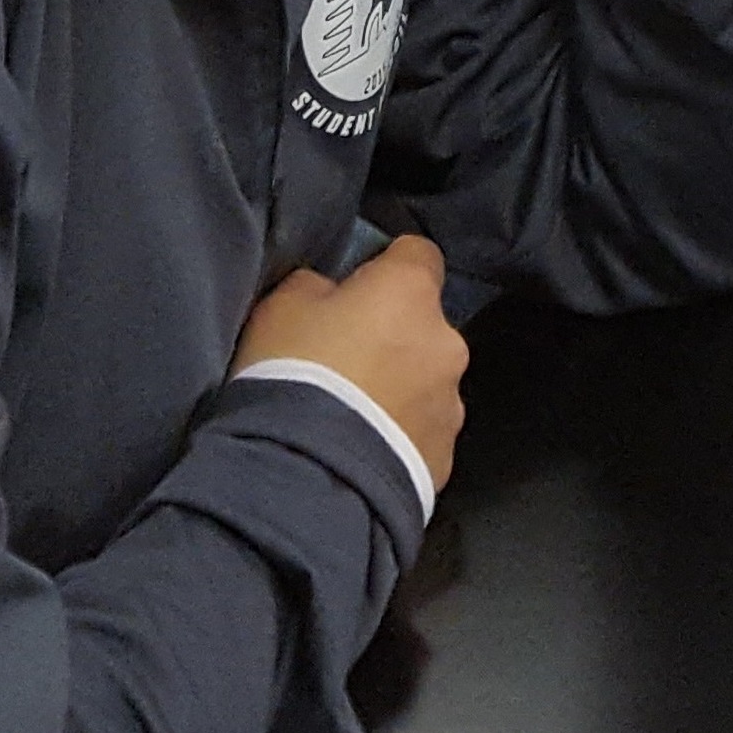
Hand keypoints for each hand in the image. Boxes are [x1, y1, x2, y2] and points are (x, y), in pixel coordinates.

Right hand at [237, 234, 467, 492]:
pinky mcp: (445, 459)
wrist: (307, 476)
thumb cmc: (292, 373)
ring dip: (399, 393)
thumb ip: (318, 288)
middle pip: (423, 327)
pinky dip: (399, 440)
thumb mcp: (282, 307)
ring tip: (351, 422)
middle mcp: (446, 343)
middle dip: (392, 339)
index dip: (385, 268)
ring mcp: (451, 406)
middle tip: (345, 368)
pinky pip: (421, 436)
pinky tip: (361, 456)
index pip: (417, 255)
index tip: (357, 290)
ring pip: (426, 385)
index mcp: (411, 292)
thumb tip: (333, 295)